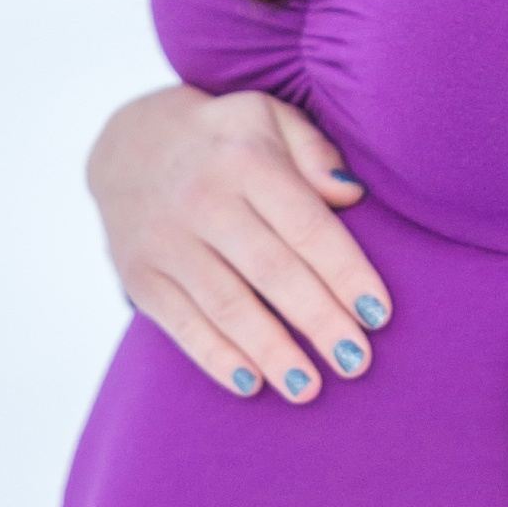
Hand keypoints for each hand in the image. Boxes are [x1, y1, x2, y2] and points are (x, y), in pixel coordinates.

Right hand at [86, 84, 390, 404]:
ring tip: (309, 388)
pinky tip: (251, 384)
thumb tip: (352, 195)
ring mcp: (166, 240)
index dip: (345, 272)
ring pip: (226, 304)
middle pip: (271, 270)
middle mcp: (203, 199)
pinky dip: (215, 357)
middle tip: (356, 362)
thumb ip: (315, 152)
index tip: (378, 314)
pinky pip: (181, 323)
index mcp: (246, 160)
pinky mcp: (139, 274)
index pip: (306, 224)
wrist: (129, 145)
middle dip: (318, 320)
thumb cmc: (226, 141)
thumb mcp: (269, 119)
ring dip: (271, 350)